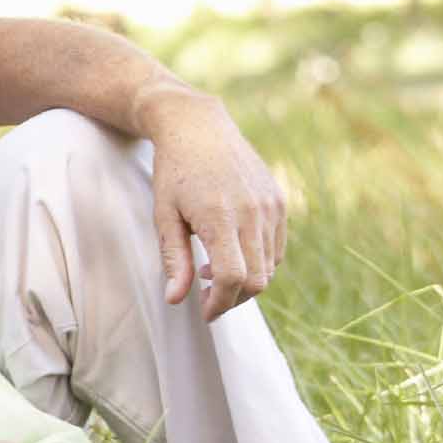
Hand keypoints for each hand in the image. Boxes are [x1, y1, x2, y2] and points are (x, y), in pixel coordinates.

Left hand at [140, 88, 285, 319]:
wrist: (199, 128)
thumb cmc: (173, 174)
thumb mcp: (164, 216)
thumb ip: (173, 259)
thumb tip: (176, 300)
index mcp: (220, 217)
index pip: (233, 278)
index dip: (220, 303)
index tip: (204, 314)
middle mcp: (253, 213)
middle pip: (257, 279)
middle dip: (233, 299)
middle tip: (208, 299)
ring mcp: (271, 207)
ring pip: (270, 266)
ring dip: (245, 281)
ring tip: (212, 270)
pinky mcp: (279, 202)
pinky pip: (276, 248)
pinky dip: (258, 262)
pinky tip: (230, 252)